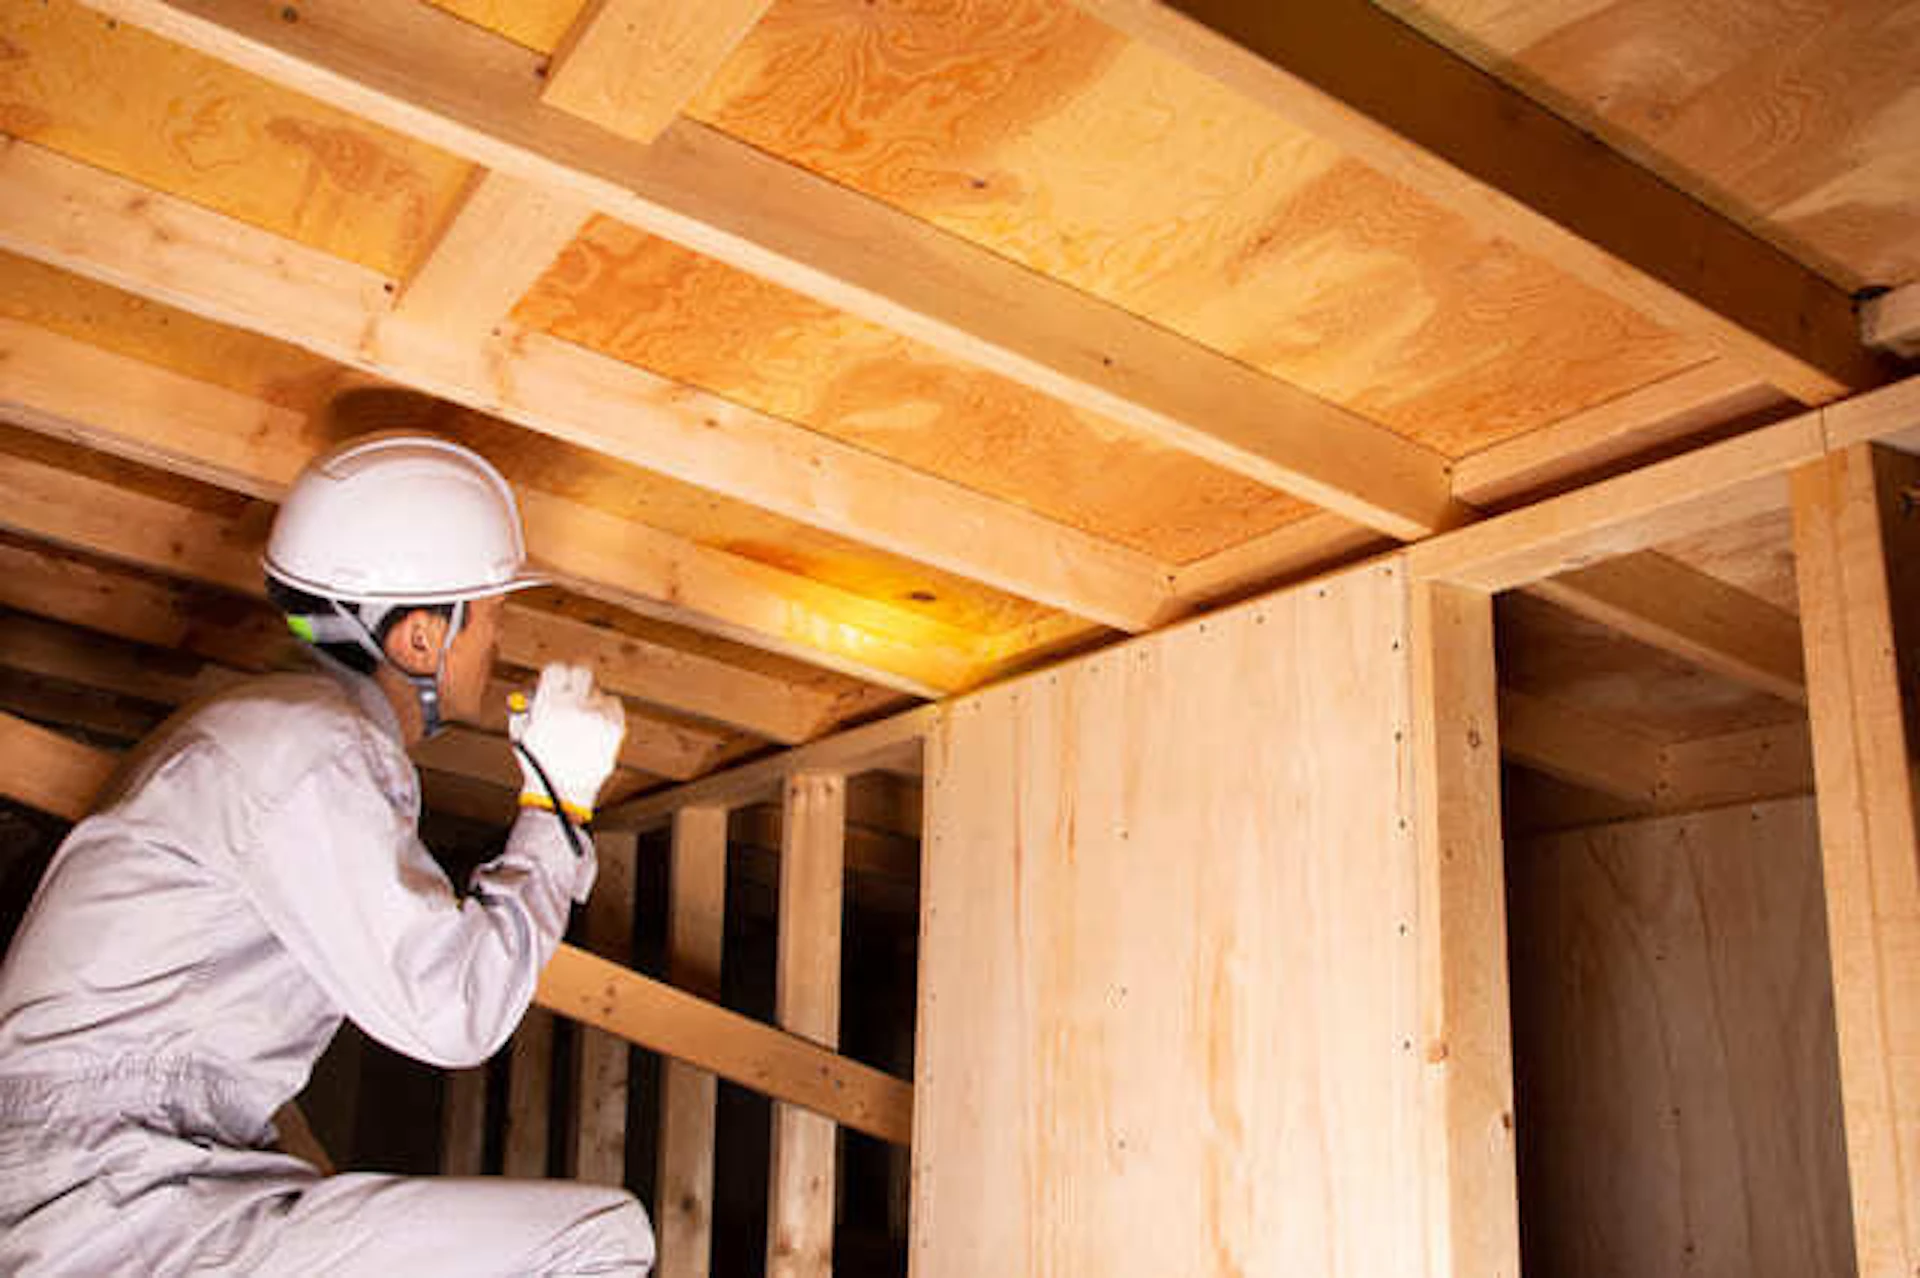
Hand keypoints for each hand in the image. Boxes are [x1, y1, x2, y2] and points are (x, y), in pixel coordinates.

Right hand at [509, 663, 625, 820]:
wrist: (561, 792)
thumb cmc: (539, 764)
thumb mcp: (522, 732)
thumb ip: (528, 706)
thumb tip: (534, 688)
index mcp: (548, 705)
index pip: (557, 669)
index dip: (557, 676)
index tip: (558, 682)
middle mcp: (574, 706)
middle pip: (582, 671)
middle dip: (578, 680)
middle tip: (576, 691)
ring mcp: (596, 716)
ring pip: (599, 691)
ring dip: (591, 701)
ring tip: (583, 722)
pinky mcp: (615, 727)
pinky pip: (614, 705)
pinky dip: (606, 712)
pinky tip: (596, 727)